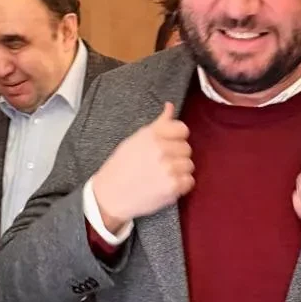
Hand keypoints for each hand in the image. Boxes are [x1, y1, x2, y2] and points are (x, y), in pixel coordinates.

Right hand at [91, 103, 194, 232]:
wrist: (111, 195)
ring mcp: (168, 168)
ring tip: (163, 175)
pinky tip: (166, 184)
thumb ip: (158, 124)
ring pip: (189, 165)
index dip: (177, 138)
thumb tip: (170, 106)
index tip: (169, 144)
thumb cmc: (121, 167)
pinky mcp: (173, 186)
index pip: (182, 129)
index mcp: (152, 135)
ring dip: (179, 171)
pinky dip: (181, 185)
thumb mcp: (135, 139)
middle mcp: (161, 149)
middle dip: (177, 156)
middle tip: (161, 163)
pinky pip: (189, 181)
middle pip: (187, 148)